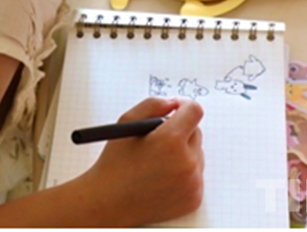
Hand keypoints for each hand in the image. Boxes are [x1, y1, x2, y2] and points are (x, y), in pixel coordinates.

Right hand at [83, 97, 203, 226]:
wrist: (110, 203)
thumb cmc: (115, 163)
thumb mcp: (126, 123)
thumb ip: (152, 105)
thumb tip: (173, 103)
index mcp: (171, 141)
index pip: (194, 111)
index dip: (184, 106)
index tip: (175, 109)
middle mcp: (187, 162)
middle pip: (196, 133)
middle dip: (180, 131)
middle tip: (158, 140)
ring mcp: (193, 183)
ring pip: (197, 155)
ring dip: (182, 153)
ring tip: (156, 162)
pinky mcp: (194, 198)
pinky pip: (196, 175)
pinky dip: (184, 173)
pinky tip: (161, 177)